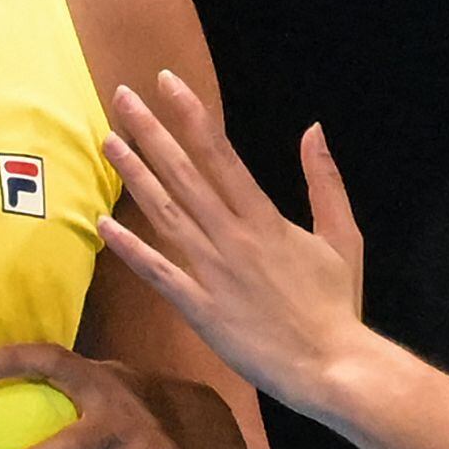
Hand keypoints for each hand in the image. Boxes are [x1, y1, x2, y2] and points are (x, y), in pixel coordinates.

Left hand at [96, 72, 369, 415]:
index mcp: (265, 218)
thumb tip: (314, 130)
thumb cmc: (337, 305)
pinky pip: (157, 272)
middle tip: (121, 97)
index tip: (167, 82)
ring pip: (164, 213)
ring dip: (135, 175)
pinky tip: (104, 223)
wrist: (330, 366)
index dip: (191, 114)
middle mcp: (233, 237)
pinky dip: (130, 248)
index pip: (220, 153)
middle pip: (183, 173)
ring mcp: (212, 272)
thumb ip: (325, 181)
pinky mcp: (198, 308)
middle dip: (150, 132)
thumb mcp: (343, 236)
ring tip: (108, 142)